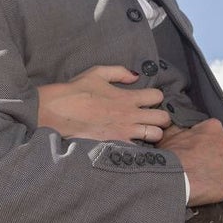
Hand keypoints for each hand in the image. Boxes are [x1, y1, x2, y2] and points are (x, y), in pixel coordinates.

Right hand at [38, 65, 170, 141]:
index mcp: (127, 97)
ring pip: (155, 136)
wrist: (59, 111)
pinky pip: (139, 150)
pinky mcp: (116, 145)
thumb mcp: (97, 73)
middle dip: (161, 117)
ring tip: (144, 131)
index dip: (156, 97)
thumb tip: (135, 76)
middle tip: (151, 117)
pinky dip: (140, 148)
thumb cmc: (76, 91)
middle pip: (163, 118)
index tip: (148, 99)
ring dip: (153, 133)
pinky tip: (133, 144)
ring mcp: (125, 132)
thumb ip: (119, 72)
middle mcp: (130, 115)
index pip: (158, 96)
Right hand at [158, 119, 222, 205]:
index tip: (200, 149)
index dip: (206, 141)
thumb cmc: (173, 158)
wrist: (177, 180)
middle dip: (218, 154)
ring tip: (208, 176)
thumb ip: (181, 127)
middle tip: (204, 163)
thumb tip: (180, 127)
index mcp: (214, 127)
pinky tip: (212, 186)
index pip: (214, 131)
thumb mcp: (170, 134)